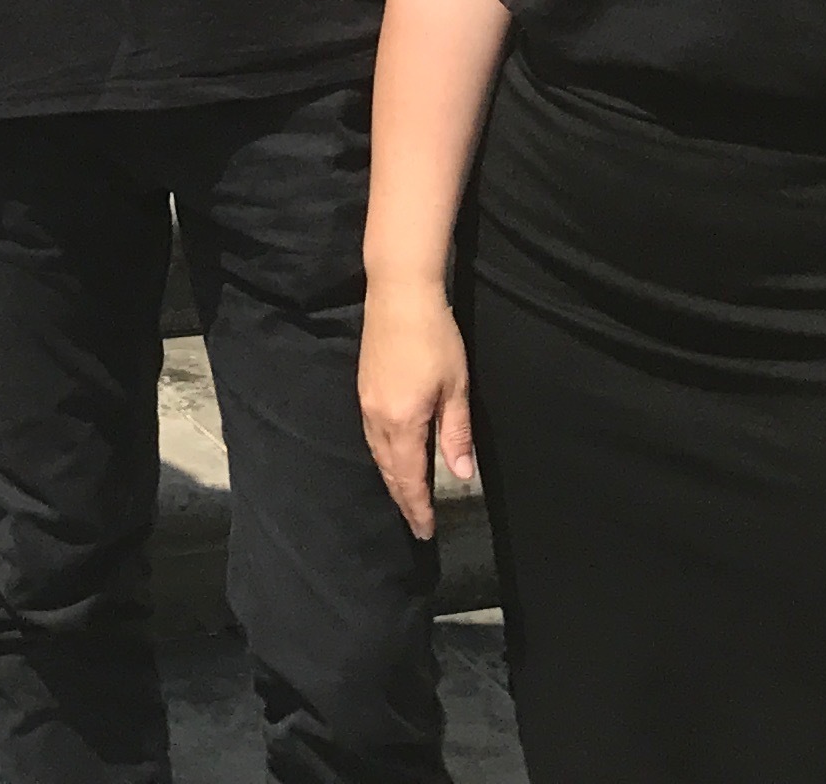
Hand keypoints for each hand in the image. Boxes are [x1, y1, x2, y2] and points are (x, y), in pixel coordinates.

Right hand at [357, 277, 474, 537]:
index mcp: (402, 422)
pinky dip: (385, 457)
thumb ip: (456, 434)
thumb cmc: (435, 338)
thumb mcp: (456, 387)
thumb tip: (462, 475)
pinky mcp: (363, 389)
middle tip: (418, 524)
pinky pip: (372, 437)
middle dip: (404, 499)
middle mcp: (377, 418)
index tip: (426, 531)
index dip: (418, 507)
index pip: (409, 478)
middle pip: (389, 471)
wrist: (399, 294)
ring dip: (393, 480)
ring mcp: (366, 403)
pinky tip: (395, 458)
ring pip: (378, 454)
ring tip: (408, 498)